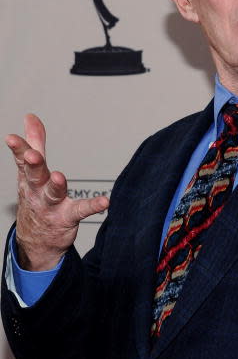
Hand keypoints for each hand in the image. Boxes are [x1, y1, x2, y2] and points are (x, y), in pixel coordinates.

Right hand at [5, 114, 108, 270]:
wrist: (37, 240)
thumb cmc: (35, 198)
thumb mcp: (31, 171)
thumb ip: (35, 142)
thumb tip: (30, 117)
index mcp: (29, 177)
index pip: (22, 160)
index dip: (18, 148)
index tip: (12, 138)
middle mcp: (38, 191)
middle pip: (34, 176)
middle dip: (33, 165)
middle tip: (32, 155)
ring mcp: (52, 205)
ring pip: (53, 193)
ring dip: (56, 185)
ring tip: (59, 177)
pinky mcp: (68, 216)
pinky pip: (81, 210)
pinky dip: (93, 205)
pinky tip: (104, 201)